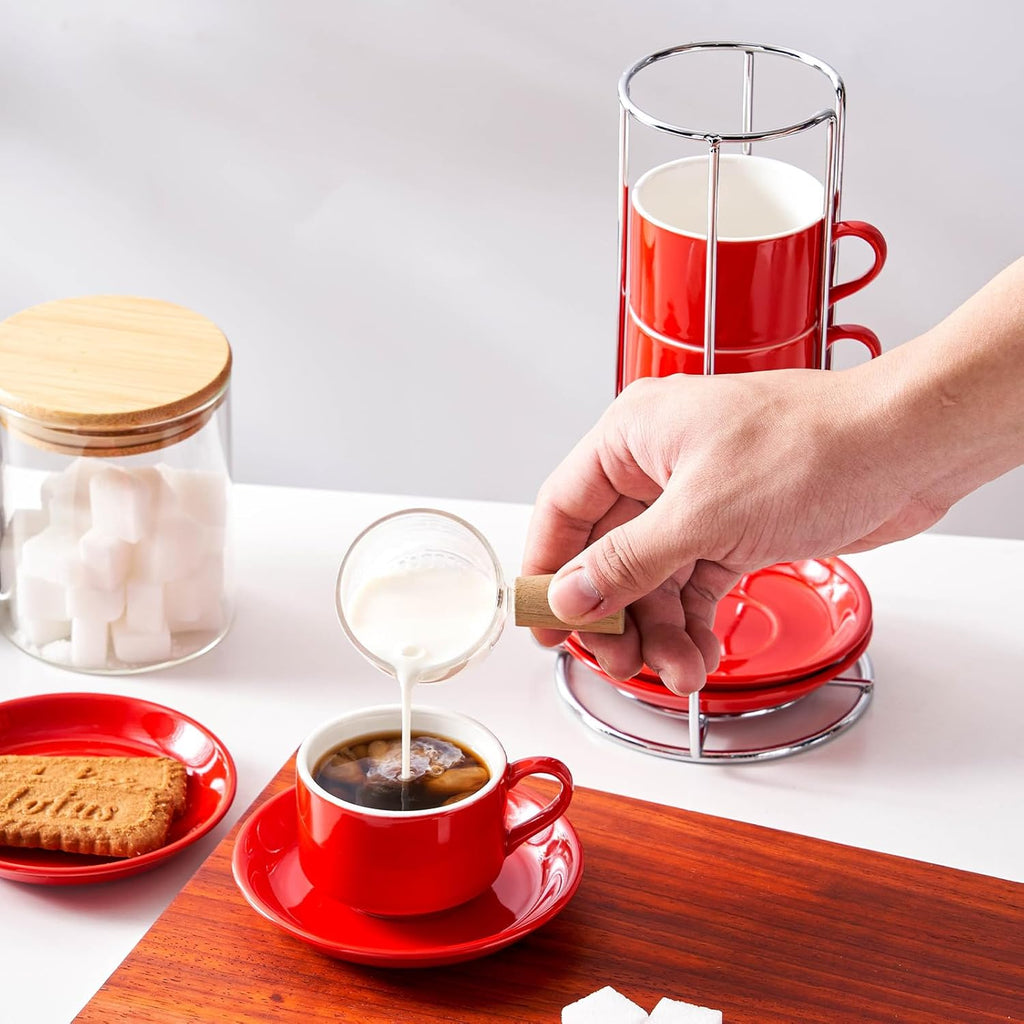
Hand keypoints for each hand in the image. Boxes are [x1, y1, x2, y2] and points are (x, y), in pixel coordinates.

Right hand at [522, 365, 948, 693]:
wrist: (907, 449)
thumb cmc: (816, 446)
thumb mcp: (703, 515)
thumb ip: (628, 563)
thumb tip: (570, 596)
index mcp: (634, 436)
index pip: (563, 507)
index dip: (547, 568)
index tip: (542, 621)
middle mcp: (659, 466)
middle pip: (608, 553)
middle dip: (615, 613)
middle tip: (619, 657)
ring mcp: (699, 499)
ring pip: (654, 578)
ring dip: (660, 629)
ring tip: (677, 668)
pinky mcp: (735, 528)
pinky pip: (694, 585)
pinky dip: (694, 622)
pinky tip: (698, 653)